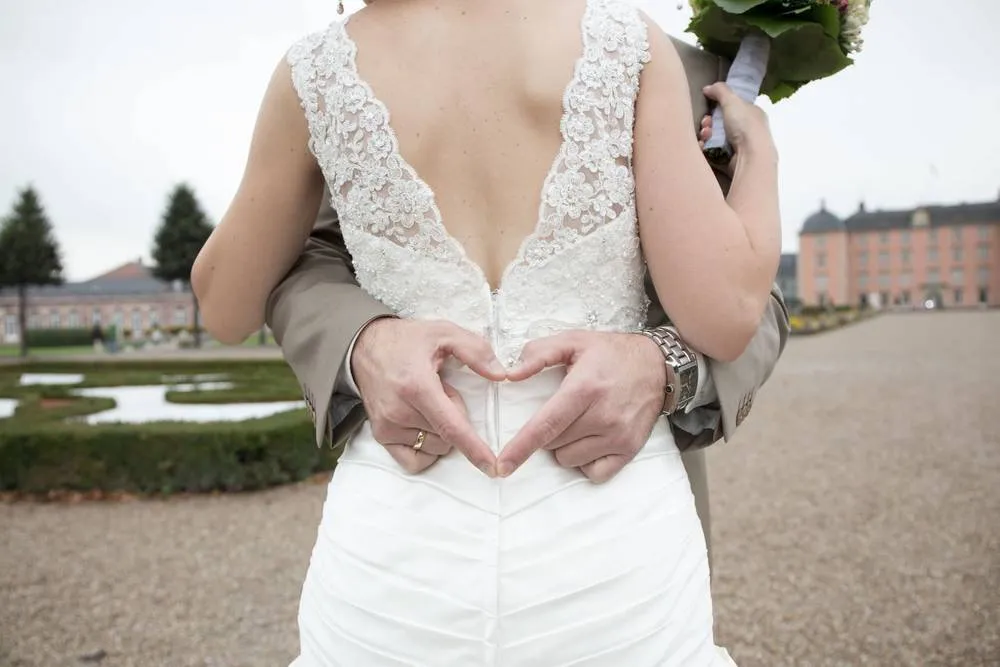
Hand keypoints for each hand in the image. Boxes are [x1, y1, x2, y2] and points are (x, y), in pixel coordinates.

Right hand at [352, 318, 505, 475]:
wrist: (364, 346)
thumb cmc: (406, 340)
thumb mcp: (444, 332)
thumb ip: (475, 350)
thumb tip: (501, 374)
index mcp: (417, 387)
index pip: (451, 427)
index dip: (474, 449)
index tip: (492, 467)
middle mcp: (399, 411)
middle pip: (447, 437)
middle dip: (455, 418)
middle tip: (442, 391)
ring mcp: (387, 426)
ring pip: (434, 448)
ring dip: (440, 432)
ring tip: (427, 403)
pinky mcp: (380, 435)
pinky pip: (413, 460)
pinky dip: (426, 449)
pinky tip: (423, 425)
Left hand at [496, 331, 665, 482]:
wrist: (658, 365)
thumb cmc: (609, 353)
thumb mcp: (573, 340)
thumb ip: (539, 353)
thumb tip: (510, 374)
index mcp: (584, 388)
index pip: (546, 425)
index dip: (521, 447)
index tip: (503, 465)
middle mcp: (603, 416)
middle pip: (554, 444)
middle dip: (547, 433)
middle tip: (562, 412)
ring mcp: (618, 436)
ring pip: (570, 460)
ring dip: (565, 447)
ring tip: (578, 424)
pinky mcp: (630, 450)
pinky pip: (595, 473)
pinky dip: (586, 462)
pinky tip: (589, 441)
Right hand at [702, 82, 772, 155]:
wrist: (750, 156)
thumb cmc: (745, 125)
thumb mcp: (732, 101)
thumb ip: (720, 90)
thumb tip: (708, 88)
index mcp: (752, 113)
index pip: (734, 107)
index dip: (719, 106)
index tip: (710, 106)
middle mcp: (747, 129)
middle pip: (721, 122)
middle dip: (709, 121)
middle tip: (706, 123)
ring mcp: (739, 146)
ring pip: (716, 137)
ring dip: (706, 134)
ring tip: (705, 135)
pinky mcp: (730, 160)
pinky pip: (713, 151)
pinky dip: (706, 147)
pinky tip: (703, 146)